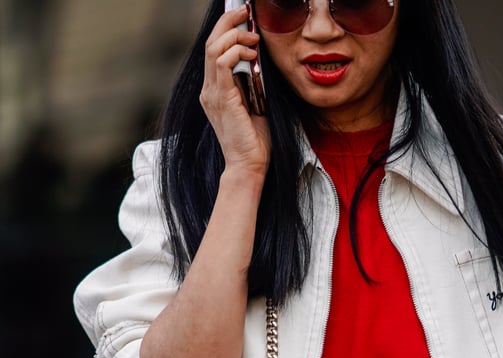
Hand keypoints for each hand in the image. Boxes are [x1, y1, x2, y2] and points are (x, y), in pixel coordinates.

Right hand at [201, 5, 270, 175]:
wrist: (248, 166)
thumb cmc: (255, 141)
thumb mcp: (256, 105)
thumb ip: (253, 84)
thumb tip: (261, 60)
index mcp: (215, 91)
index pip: (213, 50)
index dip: (226, 29)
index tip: (244, 18)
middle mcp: (209, 90)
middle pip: (210, 42)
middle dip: (228, 22)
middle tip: (245, 12)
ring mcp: (213, 94)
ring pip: (214, 48)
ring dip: (234, 35)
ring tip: (253, 37)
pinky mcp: (222, 99)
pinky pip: (222, 63)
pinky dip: (237, 52)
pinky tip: (251, 54)